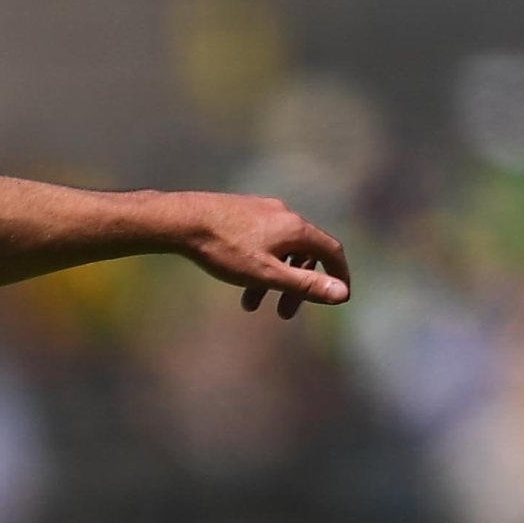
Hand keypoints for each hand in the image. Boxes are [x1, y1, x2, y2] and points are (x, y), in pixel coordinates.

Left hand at [177, 193, 350, 318]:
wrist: (181, 220)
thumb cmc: (224, 249)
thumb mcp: (267, 274)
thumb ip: (305, 284)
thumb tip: (342, 294)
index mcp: (296, 228)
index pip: (332, 250)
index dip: (339, 274)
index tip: (340, 295)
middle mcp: (283, 213)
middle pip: (303, 253)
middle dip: (295, 286)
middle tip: (283, 314)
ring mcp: (261, 209)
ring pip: (277, 249)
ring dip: (269, 279)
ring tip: (248, 305)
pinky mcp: (240, 210)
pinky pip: (259, 240)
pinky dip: (256, 263)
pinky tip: (236, 276)